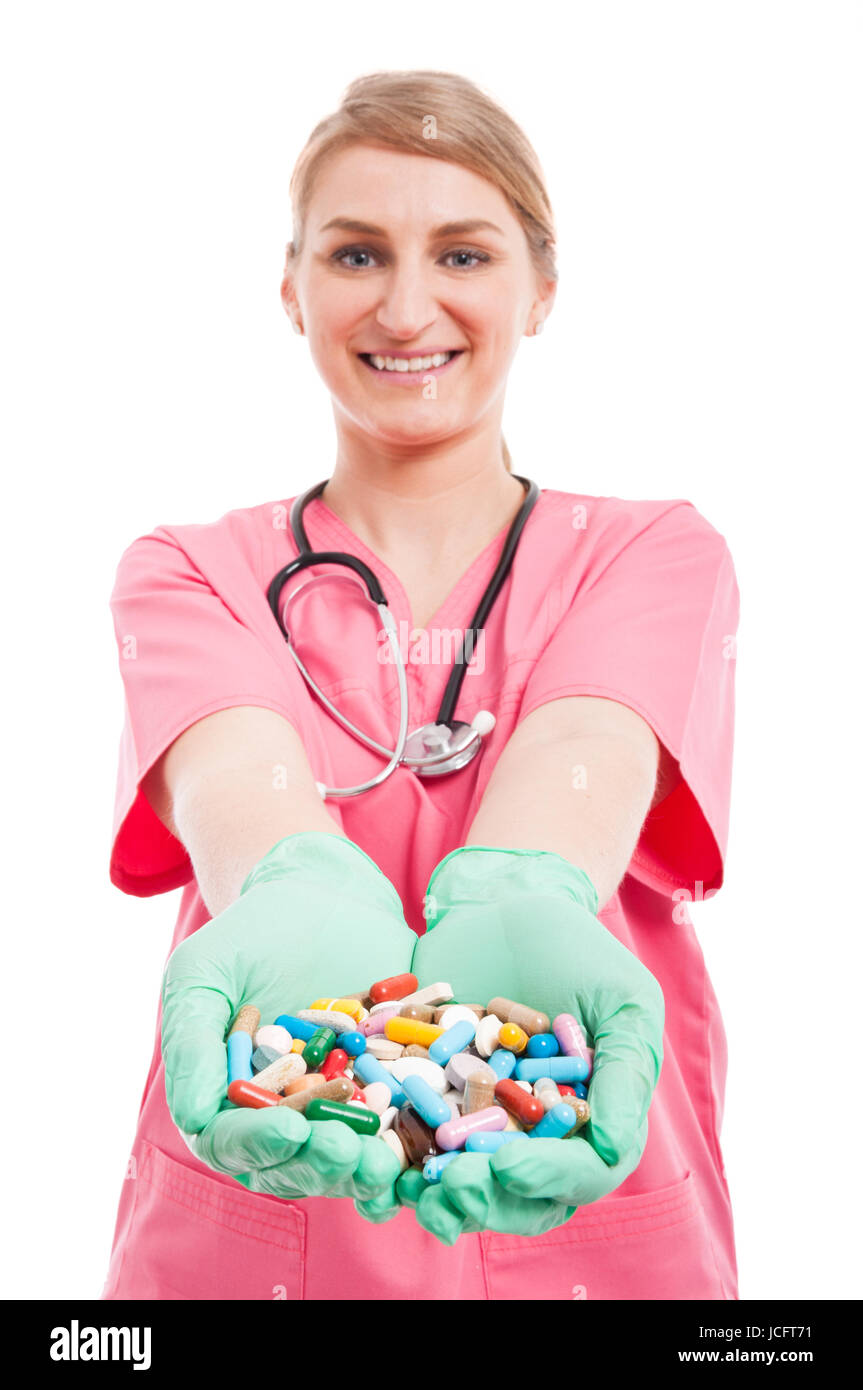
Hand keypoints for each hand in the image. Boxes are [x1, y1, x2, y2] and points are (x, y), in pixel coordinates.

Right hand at [161, 831, 416, 1211]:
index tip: (289, 1131)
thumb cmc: (251, 934)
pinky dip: (409, 1143)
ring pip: (345, 1160)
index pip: (231, 1142)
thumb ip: (191, 1041)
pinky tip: (424, 1142)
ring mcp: (338, 1108)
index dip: (257, 1145)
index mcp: (227, 1098)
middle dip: (317, 1165)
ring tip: (384, 1162)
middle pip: (292, 1165)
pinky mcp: (387, 1091)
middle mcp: (282, 1114)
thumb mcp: (203, 972)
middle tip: (345, 1150)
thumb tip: (195, 1118)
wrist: (325, 894)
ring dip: (363, 1170)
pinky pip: (397, 1128)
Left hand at [403, 846, 663, 1243]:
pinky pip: (414, 1143)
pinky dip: (395, 1160)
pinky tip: (372, 1161)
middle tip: (451, 1186)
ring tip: (409, 1190)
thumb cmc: (577, 951)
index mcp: (593, 1121)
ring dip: (438, 1198)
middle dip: (486, 1200)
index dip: (550, 1180)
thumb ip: (627, 1072)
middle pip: (521, 1198)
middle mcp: (538, 1134)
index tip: (511, 1167)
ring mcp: (481, 1122)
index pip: (583, 1173)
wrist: (503, 903)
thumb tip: (613, 1148)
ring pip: (465, 1185)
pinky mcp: (431, 1101)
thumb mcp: (623, 1000)